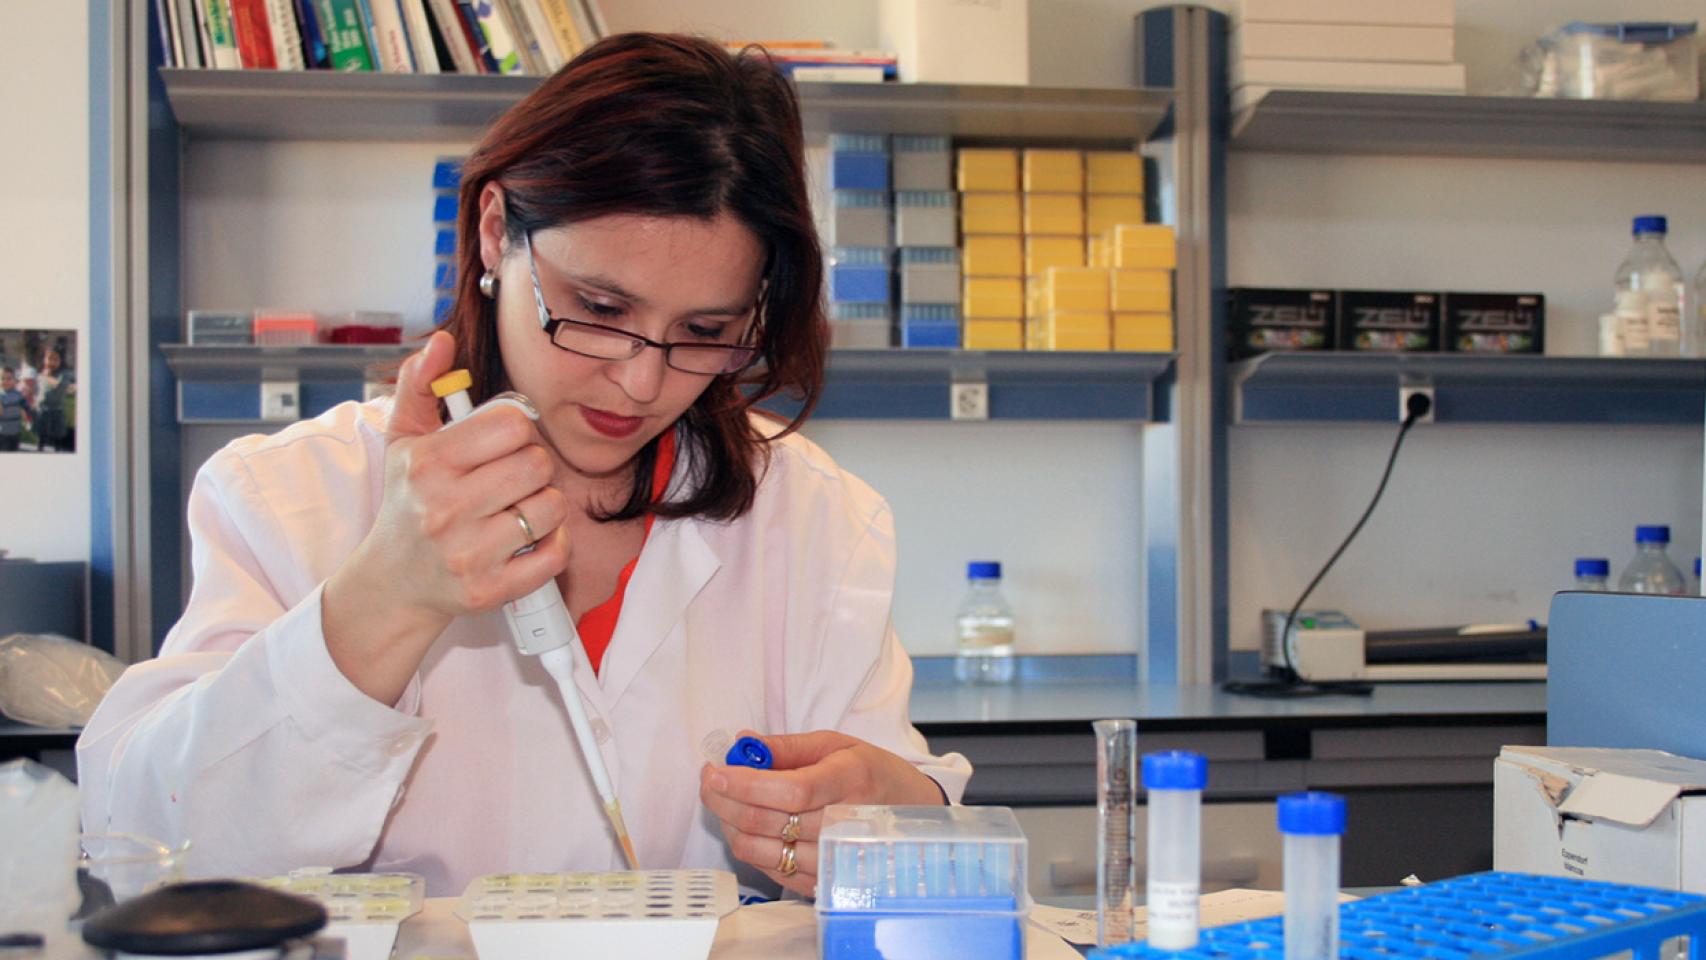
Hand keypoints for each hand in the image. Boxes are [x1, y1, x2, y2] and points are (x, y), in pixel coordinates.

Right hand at [321, 331, 570, 703]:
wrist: (392, 581)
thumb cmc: (406, 503)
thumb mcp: (402, 441)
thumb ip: (420, 385)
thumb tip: (442, 342)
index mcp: (427, 464)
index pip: (510, 424)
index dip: (517, 429)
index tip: (504, 443)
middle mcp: (444, 508)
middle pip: (536, 464)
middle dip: (532, 466)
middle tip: (512, 478)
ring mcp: (468, 553)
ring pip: (550, 507)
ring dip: (544, 505)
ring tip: (517, 508)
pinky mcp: (490, 589)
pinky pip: (555, 554)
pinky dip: (553, 543)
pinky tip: (529, 538)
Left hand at [699, 730, 945, 896]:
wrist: (910, 813)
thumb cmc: (871, 773)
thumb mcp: (837, 745)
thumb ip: (787, 746)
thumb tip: (742, 743)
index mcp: (851, 781)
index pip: (791, 791)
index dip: (746, 784)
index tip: (716, 771)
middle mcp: (844, 824)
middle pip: (769, 822)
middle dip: (725, 800)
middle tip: (710, 780)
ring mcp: (833, 859)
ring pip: (760, 850)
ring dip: (730, 823)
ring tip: (726, 801)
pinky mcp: (822, 882)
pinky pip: (768, 869)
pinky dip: (747, 845)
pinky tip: (746, 824)